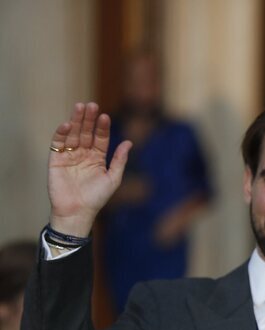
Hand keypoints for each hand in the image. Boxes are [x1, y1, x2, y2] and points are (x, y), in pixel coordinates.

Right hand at [48, 102, 131, 235]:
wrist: (77, 211)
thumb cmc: (97, 198)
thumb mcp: (113, 178)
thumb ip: (120, 160)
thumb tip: (129, 142)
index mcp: (97, 158)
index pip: (100, 138)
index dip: (102, 127)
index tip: (105, 116)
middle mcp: (83, 154)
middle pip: (86, 132)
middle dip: (88, 119)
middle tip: (91, 105)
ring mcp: (69, 155)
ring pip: (73, 134)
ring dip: (75, 121)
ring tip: (80, 107)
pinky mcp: (55, 159)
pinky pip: (58, 143)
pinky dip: (61, 133)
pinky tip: (67, 124)